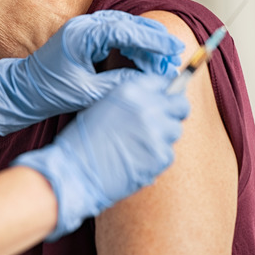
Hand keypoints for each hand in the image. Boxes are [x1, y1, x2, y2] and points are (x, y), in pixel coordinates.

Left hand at [0, 10, 183, 134]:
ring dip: (144, 42)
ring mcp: (84, 29)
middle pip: (128, 24)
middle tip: (174, 55)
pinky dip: (132, 45)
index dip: (153, 40)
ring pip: (124, 28)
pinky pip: (115, 35)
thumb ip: (119, 84)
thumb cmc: (49, 92)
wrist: (22, 91)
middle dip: (153, 40)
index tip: (173, 49)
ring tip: (163, 59)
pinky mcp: (85, 37)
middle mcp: (83, 26)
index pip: (126, 30)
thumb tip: (149, 81)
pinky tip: (144, 59)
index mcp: (82, 35)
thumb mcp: (88, 93)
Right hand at [12, 73, 189, 239]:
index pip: (164, 83)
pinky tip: (137, 160)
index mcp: (131, 91)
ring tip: (140, 146)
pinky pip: (168, 153)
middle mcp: (147, 107)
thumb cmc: (83, 141)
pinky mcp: (161, 156)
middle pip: (180, 105)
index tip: (164, 101)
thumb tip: (156, 101)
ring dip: (163, 137)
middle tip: (162, 123)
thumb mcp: (104, 106)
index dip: (165, 93)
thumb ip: (131, 100)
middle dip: (174, 112)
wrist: (75, 171)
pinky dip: (156, 158)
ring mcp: (157, 132)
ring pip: (175, 130)